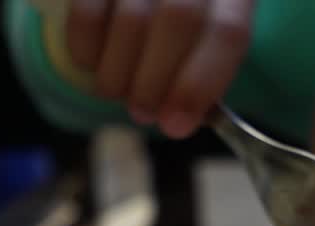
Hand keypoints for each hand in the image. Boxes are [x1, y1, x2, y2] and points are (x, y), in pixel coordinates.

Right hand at [65, 0, 253, 137]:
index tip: (176, 125)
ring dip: (119, 73)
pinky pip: (87, 11)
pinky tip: (94, 64)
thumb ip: (201, 81)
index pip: (228, 32)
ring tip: (118, 92)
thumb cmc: (188, 31)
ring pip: (131, 18)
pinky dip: (86, 49)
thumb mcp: (208, 50)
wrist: (154, 2)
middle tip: (143, 111)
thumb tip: (175, 121)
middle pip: (179, 19)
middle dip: (156, 80)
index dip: (200, 83)